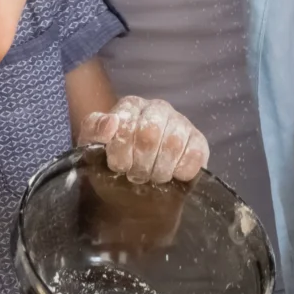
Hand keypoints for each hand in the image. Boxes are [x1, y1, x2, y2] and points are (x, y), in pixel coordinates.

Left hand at [82, 96, 208, 183]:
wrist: (135, 188)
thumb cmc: (114, 164)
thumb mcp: (94, 147)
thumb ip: (94, 130)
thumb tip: (111, 122)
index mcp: (132, 106)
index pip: (125, 122)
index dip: (120, 150)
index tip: (116, 166)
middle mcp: (158, 108)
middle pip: (149, 134)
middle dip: (139, 163)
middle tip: (135, 175)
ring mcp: (181, 123)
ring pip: (173, 144)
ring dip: (159, 170)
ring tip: (152, 177)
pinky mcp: (199, 141)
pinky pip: (194, 155)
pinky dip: (180, 171)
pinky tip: (173, 175)